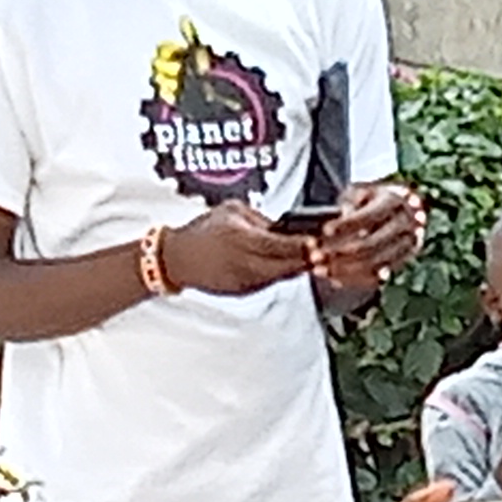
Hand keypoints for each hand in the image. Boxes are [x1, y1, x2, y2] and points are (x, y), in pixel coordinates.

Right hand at [162, 203, 318, 298]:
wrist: (178, 259)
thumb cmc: (203, 231)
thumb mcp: (232, 210)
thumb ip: (260, 218)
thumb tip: (284, 226)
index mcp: (240, 238)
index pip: (280, 244)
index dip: (303, 245)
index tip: (318, 241)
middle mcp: (243, 261)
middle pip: (287, 265)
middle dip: (307, 260)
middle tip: (323, 252)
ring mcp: (244, 280)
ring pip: (281, 276)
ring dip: (297, 268)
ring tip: (310, 258)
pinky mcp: (243, 291)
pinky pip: (269, 282)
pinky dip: (281, 274)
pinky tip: (288, 265)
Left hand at [311, 180, 426, 298]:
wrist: (399, 211)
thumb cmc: (373, 200)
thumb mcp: (360, 192)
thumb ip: (350, 202)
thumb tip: (342, 215)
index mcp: (393, 200)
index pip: (369, 215)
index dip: (346, 225)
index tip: (325, 230)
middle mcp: (404, 223)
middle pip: (371, 243)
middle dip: (340, 252)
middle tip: (316, 257)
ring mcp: (407, 245)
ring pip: (374, 264)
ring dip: (344, 270)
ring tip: (320, 271)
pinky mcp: (402, 262)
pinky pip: (378, 276)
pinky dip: (355, 280)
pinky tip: (335, 279)